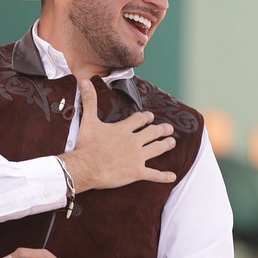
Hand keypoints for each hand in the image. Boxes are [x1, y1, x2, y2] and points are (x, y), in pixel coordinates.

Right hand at [59, 79, 176, 191]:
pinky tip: (173, 176)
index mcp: (123, 129)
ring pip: (157, 149)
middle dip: (161, 130)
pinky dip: (164, 176)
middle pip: (152, 133)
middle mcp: (134, 141)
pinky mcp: (136, 172)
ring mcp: (137, 157)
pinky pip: (154, 174)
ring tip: (172, 142)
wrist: (87, 167)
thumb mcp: (88, 121)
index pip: (139, 119)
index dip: (146, 117)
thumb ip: (89, 100)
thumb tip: (85, 81)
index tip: (150, 117)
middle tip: (169, 128)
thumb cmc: (86, 145)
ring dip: (166, 145)